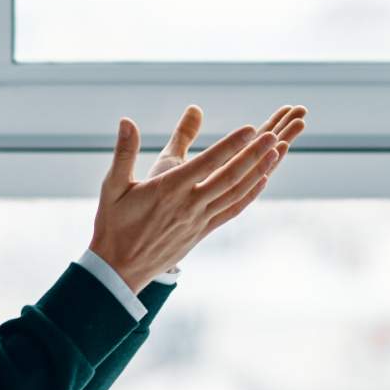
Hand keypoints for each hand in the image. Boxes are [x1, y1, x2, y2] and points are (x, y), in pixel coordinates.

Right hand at [90, 107, 303, 292]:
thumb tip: (127, 120)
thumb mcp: (113, 185)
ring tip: (276, 152)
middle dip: (253, 155)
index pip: (206, 162)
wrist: (119, 269)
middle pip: (229, 176)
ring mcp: (199, 219)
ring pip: (235, 193)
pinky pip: (231, 210)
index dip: (230, 144)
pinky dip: (249, 195)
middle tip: (273, 135)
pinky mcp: (202, 231)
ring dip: (257, 171)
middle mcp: (189, 204)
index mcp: (168, 189)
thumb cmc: (113, 224)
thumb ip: (124, 151)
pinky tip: (262, 181)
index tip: (250, 128)